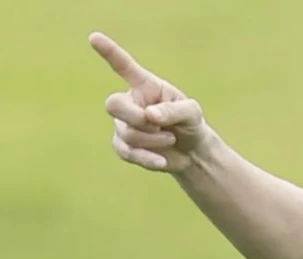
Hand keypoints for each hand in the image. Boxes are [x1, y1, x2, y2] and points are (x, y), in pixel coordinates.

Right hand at [89, 32, 212, 171]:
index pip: (124, 66)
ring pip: (126, 132)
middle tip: (158, 125)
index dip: (109, 53)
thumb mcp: (191, 113)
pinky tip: (163, 161)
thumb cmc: (191, 124)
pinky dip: (146, 157)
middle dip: (136, 118)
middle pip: (113, 104)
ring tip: (170, 138)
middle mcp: (130, 102)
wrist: (192, 153)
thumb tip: (150, 116)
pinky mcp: (124, 146)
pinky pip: (126, 152)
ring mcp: (123, 124)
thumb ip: (173, 110)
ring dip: (152, 139)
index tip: (94, 37)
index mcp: (145, 86)